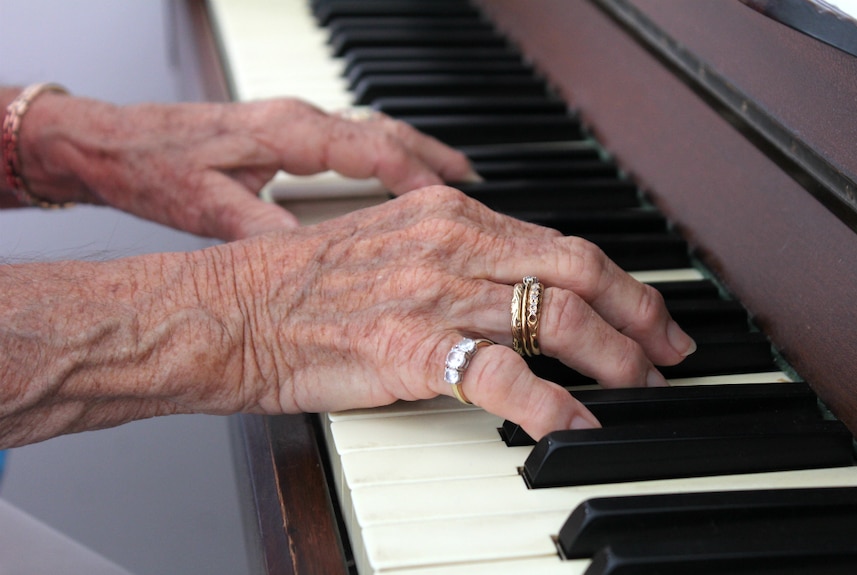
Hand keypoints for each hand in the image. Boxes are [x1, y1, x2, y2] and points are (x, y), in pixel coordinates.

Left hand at [18, 94, 475, 239]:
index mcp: (283, 132)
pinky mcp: (283, 130)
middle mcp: (294, 119)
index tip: (452, 197)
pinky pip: (351, 137)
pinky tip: (395, 174)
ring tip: (452, 176)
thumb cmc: (154, 168)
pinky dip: (384, 154)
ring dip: (414, 152)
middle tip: (474, 181)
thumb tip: (311, 257)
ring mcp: (291, 121)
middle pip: (382, 130)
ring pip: (371, 129)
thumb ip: (264, 229)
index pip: (369, 147)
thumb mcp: (209, 208)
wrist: (111, 142)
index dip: (415, 173)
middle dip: (432, 155)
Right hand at [222, 186, 695, 439]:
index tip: (648, 312)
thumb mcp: (389, 246)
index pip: (561, 244)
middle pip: (577, 272)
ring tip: (642, 389)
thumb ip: (453, 258)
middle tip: (671, 352)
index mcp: (449, 215)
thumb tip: (509, 287)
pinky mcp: (413, 349)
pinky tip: (580, 427)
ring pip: (556, 318)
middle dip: (640, 316)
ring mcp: (435, 295)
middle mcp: (452, 245)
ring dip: (614, 359)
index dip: (618, 281)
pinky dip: (556, 406)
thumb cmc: (299, 286)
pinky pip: (506, 378)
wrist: (230, 311)